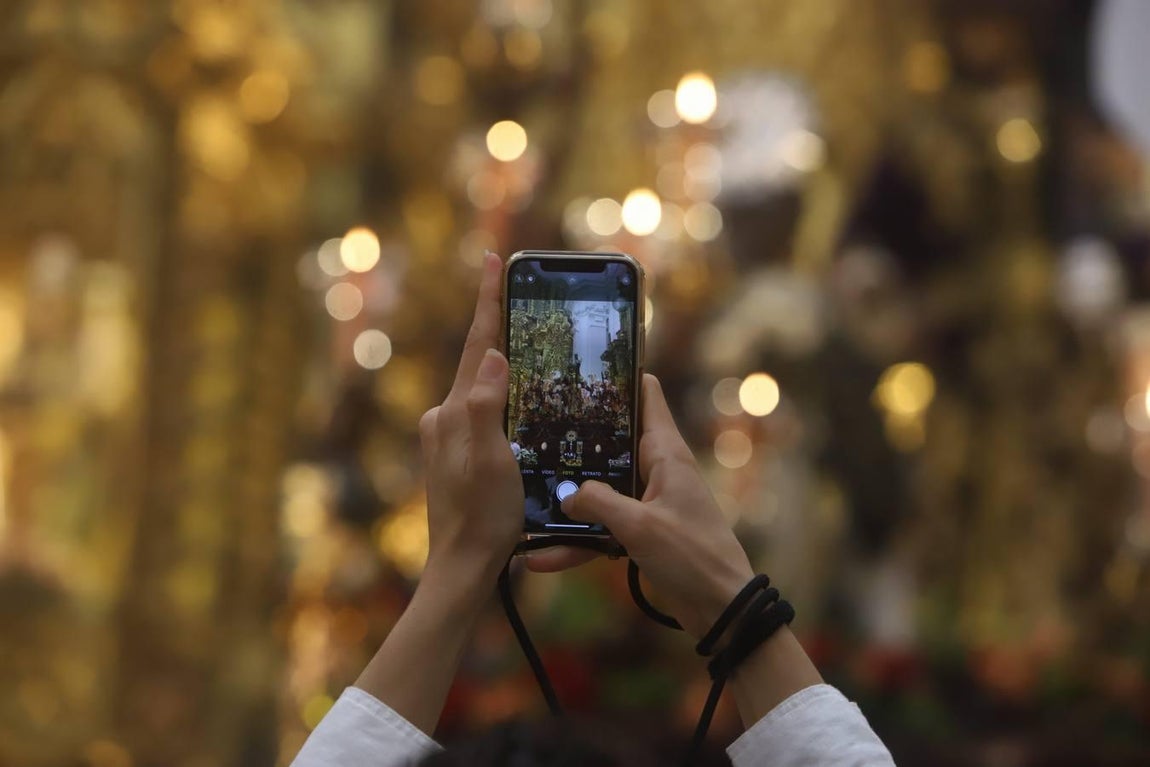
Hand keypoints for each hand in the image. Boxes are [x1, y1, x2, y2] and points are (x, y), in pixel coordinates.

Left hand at [418, 252, 522, 583]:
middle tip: (515, 290)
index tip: (493, 261)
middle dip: (497, 326)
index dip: (487, 302)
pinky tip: (521, 400)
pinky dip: (504, 397)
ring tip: (525, 337)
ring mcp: (452, 438)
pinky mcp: (461, 455)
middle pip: (479, 362)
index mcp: (453, 413)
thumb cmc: (481, 516)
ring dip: (502, 363)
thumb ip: (486, 406)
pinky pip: (486, 413)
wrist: (463, 565)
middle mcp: (447, 419)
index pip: (477, 347)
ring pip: (483, 388)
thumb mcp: (490, 460)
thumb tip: (493, 356)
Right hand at [529, 374, 754, 638]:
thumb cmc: (692, 556)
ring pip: (601, 490)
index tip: (583, 366)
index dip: (619, 378)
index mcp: (666, 454)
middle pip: (613, 442)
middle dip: (577, 438)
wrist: (720, 609)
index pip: (647, 397)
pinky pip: (603, 529)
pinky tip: (541, 557)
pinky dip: (577, 542)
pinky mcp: (642, 532)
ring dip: (569, 499)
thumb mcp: (640, 526)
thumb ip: (598, 504)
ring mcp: (648, 502)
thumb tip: (565, 494)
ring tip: (525, 497)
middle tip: (532, 424)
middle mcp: (657, 471)